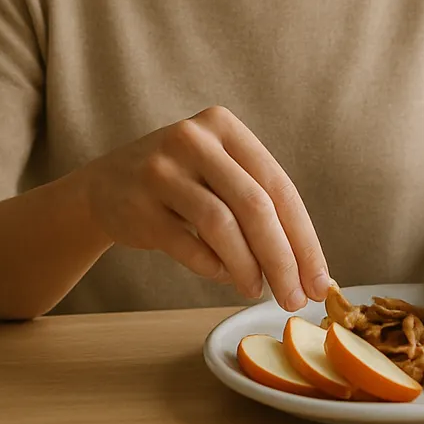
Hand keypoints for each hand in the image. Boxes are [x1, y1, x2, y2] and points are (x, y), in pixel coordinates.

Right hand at [79, 105, 329, 310]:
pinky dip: (212, 268)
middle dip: (282, 260)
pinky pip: (187, 245)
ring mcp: (161, 170)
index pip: (279, 185)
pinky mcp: (137, 205)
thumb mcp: (218, 171)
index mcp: (224, 126)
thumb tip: (307, 269)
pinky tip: (224, 277)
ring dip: (247, 268)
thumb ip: (260, 204)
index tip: (320, 281)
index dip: (304, 238)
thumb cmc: (181, 184)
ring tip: (256, 290)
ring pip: (221, 225)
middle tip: (295, 298)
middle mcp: (193, 139)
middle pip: (254, 206)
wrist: (104, 186)